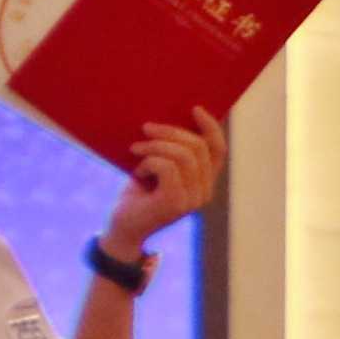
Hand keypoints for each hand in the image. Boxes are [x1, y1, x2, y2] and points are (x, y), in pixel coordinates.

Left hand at [105, 108, 226, 253]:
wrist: (121, 229)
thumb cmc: (136, 196)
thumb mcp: (154, 170)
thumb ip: (169, 153)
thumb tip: (167, 120)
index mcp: (204, 182)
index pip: (218, 150)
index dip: (210, 128)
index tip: (195, 109)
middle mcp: (204, 192)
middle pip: (199, 148)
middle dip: (171, 132)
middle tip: (146, 127)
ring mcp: (192, 199)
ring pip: (184, 156)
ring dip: (156, 146)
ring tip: (136, 149)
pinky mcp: (175, 202)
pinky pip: (167, 167)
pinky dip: (149, 162)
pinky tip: (138, 171)